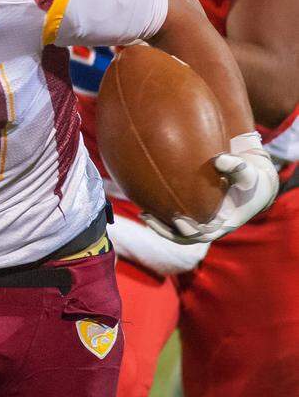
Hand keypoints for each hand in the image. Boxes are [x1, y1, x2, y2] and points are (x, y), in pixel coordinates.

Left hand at [141, 133, 278, 243]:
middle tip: (147, 217)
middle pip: (186, 238)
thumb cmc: (251, 178)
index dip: (190, 230)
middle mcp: (213, 226)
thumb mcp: (248, 172)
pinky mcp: (196, 215)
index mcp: (226, 223)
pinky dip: (162, 216)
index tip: (176, 219)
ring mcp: (203, 222)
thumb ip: (236, 166)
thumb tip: (219, 159)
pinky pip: (176, 221)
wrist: (253, 183)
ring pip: (178, 232)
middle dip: (166, 231)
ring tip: (143, 214)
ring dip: (160, 226)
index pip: (206, 234)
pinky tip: (146, 205)